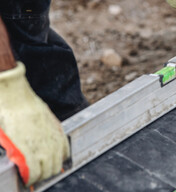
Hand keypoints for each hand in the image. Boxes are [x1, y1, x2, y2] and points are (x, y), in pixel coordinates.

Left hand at [0, 63, 69, 185]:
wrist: (16, 97)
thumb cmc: (7, 117)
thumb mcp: (8, 140)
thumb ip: (17, 154)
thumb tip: (23, 165)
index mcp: (27, 151)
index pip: (34, 175)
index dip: (31, 180)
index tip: (28, 180)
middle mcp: (42, 146)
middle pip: (49, 171)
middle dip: (43, 176)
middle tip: (37, 175)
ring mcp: (51, 138)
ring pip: (58, 161)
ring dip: (53, 167)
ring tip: (47, 167)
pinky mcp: (57, 129)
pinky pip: (65, 148)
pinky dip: (62, 155)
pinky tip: (57, 156)